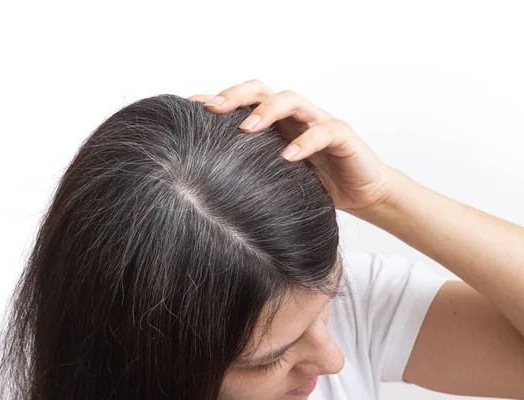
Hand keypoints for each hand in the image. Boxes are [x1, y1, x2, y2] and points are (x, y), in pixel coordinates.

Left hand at [187, 79, 398, 213]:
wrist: (362, 194)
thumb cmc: (314, 185)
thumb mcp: (275, 177)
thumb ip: (250, 169)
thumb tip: (204, 181)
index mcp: (276, 123)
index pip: (243, 102)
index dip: (217, 100)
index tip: (186, 107)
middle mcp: (294, 116)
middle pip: (263, 91)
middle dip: (236, 96)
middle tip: (212, 109)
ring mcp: (318, 122)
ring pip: (292, 100)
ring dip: (267, 111)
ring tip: (246, 128)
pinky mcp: (343, 137)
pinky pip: (324, 131)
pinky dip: (306, 141)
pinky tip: (289, 157)